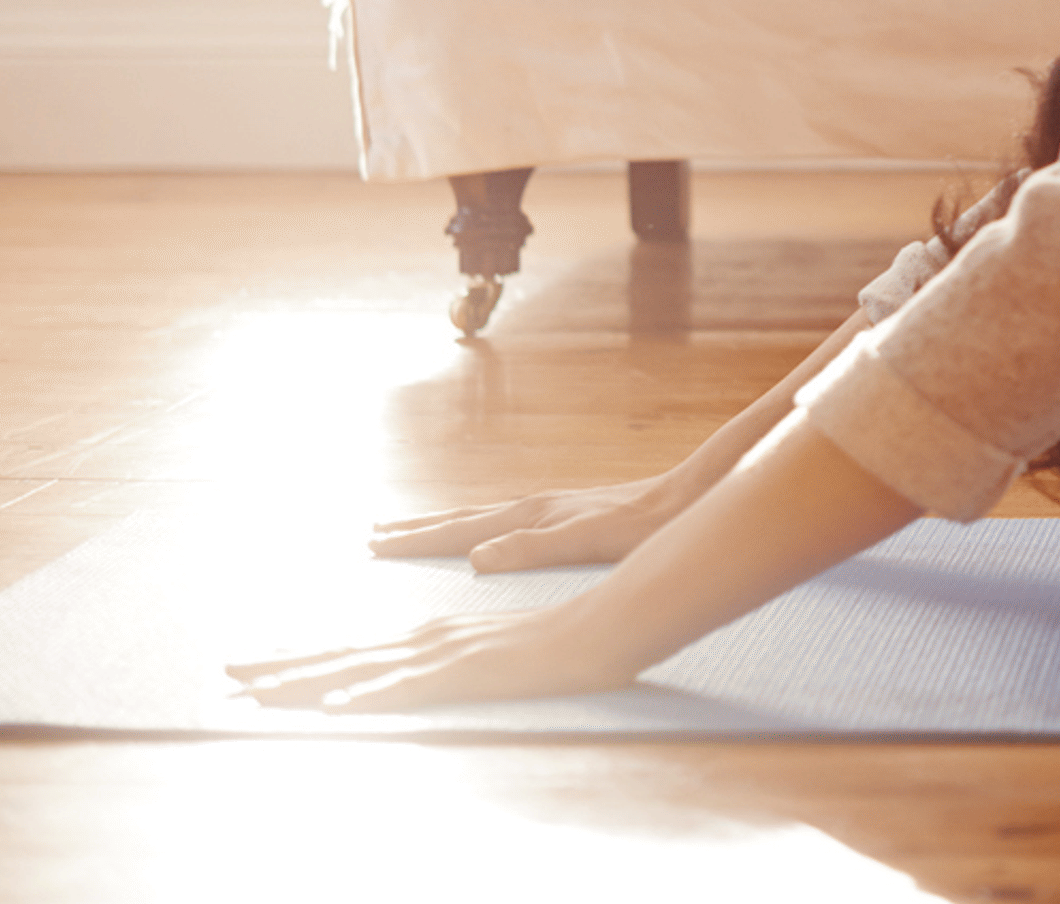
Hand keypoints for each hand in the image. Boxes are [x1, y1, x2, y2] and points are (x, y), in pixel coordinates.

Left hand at [228, 605, 640, 712]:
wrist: (604, 625)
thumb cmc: (557, 644)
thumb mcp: (494, 653)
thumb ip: (457, 662)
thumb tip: (423, 675)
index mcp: (431, 635)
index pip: (353, 649)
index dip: (302, 658)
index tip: (257, 665)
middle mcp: (425, 639)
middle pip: (340, 655)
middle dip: (279, 666)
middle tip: (225, 672)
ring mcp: (442, 655)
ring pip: (357, 669)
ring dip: (301, 681)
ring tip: (254, 692)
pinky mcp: (464, 673)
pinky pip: (406, 690)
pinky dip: (366, 697)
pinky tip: (333, 708)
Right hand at [369, 472, 698, 571]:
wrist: (687, 500)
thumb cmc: (643, 528)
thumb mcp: (587, 543)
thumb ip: (532, 548)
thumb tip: (474, 559)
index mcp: (531, 516)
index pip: (459, 531)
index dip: (416, 539)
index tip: (373, 543)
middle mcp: (534, 507)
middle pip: (462, 518)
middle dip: (418, 528)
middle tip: (373, 533)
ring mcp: (550, 509)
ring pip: (482, 518)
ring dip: (444, 525)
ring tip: (413, 529)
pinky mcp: (568, 515)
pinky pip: (506, 523)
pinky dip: (479, 528)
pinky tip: (485, 538)